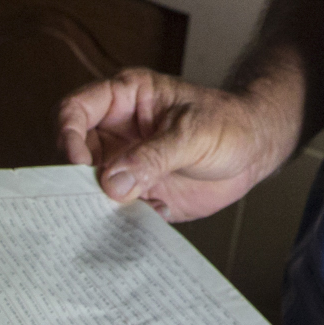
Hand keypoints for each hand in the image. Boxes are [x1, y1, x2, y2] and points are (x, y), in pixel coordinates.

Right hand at [57, 69, 291, 221]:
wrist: (255, 151)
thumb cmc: (229, 124)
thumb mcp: (194, 133)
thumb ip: (153, 156)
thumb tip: (111, 182)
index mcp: (125, 99)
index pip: (76, 110)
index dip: (68, 135)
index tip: (78, 164)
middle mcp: (117, 132)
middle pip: (74, 153)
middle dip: (77, 178)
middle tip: (88, 199)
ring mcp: (125, 165)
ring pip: (89, 187)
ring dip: (95, 204)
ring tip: (110, 216)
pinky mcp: (138, 193)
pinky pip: (115, 210)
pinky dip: (117, 221)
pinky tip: (135, 225)